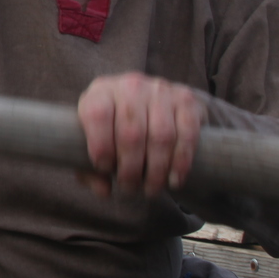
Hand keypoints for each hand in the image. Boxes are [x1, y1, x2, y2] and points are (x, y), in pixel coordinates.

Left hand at [76, 71, 204, 198]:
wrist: (152, 103)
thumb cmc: (114, 128)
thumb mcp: (95, 142)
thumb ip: (90, 169)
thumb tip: (104, 191)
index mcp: (101, 92)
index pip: (97, 115)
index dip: (101, 147)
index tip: (105, 169)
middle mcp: (130, 86)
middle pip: (131, 132)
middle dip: (130, 169)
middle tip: (130, 189)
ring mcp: (161, 90)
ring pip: (161, 137)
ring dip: (156, 171)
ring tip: (150, 189)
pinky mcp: (187, 100)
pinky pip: (187, 135)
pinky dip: (181, 163)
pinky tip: (174, 180)